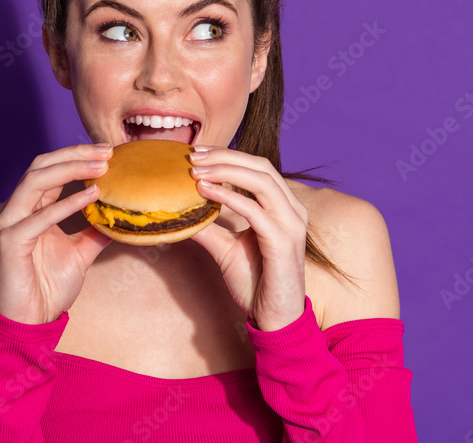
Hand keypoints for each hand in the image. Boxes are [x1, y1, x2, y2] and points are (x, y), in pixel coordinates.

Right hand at [0, 143, 113, 324]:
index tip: (109, 151)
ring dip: (71, 169)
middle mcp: (16, 211)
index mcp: (30, 209)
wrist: (33, 322)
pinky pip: (39, 216)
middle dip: (75, 154)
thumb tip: (121, 213)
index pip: (51, 169)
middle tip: (107, 151)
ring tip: (101, 166)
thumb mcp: (82, 252)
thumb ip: (96, 230)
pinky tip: (92, 195)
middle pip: (42, 166)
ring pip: (36, 181)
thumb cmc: (50, 288)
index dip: (78, 156)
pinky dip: (67, 203)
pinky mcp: (10, 243)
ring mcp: (9, 224)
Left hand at [187, 146, 308, 331]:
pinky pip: (255, 211)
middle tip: (192, 157)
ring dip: (226, 171)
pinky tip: (206, 193)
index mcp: (283, 207)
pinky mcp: (283, 243)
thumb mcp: (226, 250)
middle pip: (260, 166)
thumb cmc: (256, 283)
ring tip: (196, 172)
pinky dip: (229, 197)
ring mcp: (291, 225)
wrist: (274, 319)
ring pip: (261, 181)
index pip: (257, 167)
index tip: (197, 154)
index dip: (228, 155)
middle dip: (224, 156)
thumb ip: (209, 228)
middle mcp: (292, 210)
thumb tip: (179, 213)